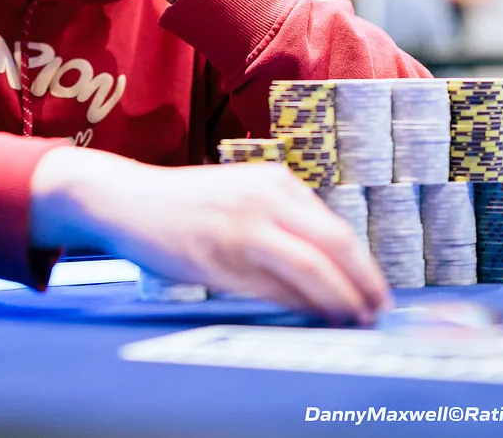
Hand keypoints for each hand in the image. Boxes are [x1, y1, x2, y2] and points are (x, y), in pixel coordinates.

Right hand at [30, 148, 389, 322]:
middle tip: (376, 312)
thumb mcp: (242, 192)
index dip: (364, 266)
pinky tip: (307, 319)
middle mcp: (264, 199)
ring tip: (350, 321)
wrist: (125, 199)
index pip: (337, 230)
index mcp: (275, 181)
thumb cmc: (187, 202)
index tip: (376, 291)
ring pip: (308, 270)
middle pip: (334, 246)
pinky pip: (269, 289)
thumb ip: (283, 218)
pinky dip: (296, 307)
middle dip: (362, 285)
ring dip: (336, 301)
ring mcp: (240, 227)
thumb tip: (331, 267)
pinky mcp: (216, 257)